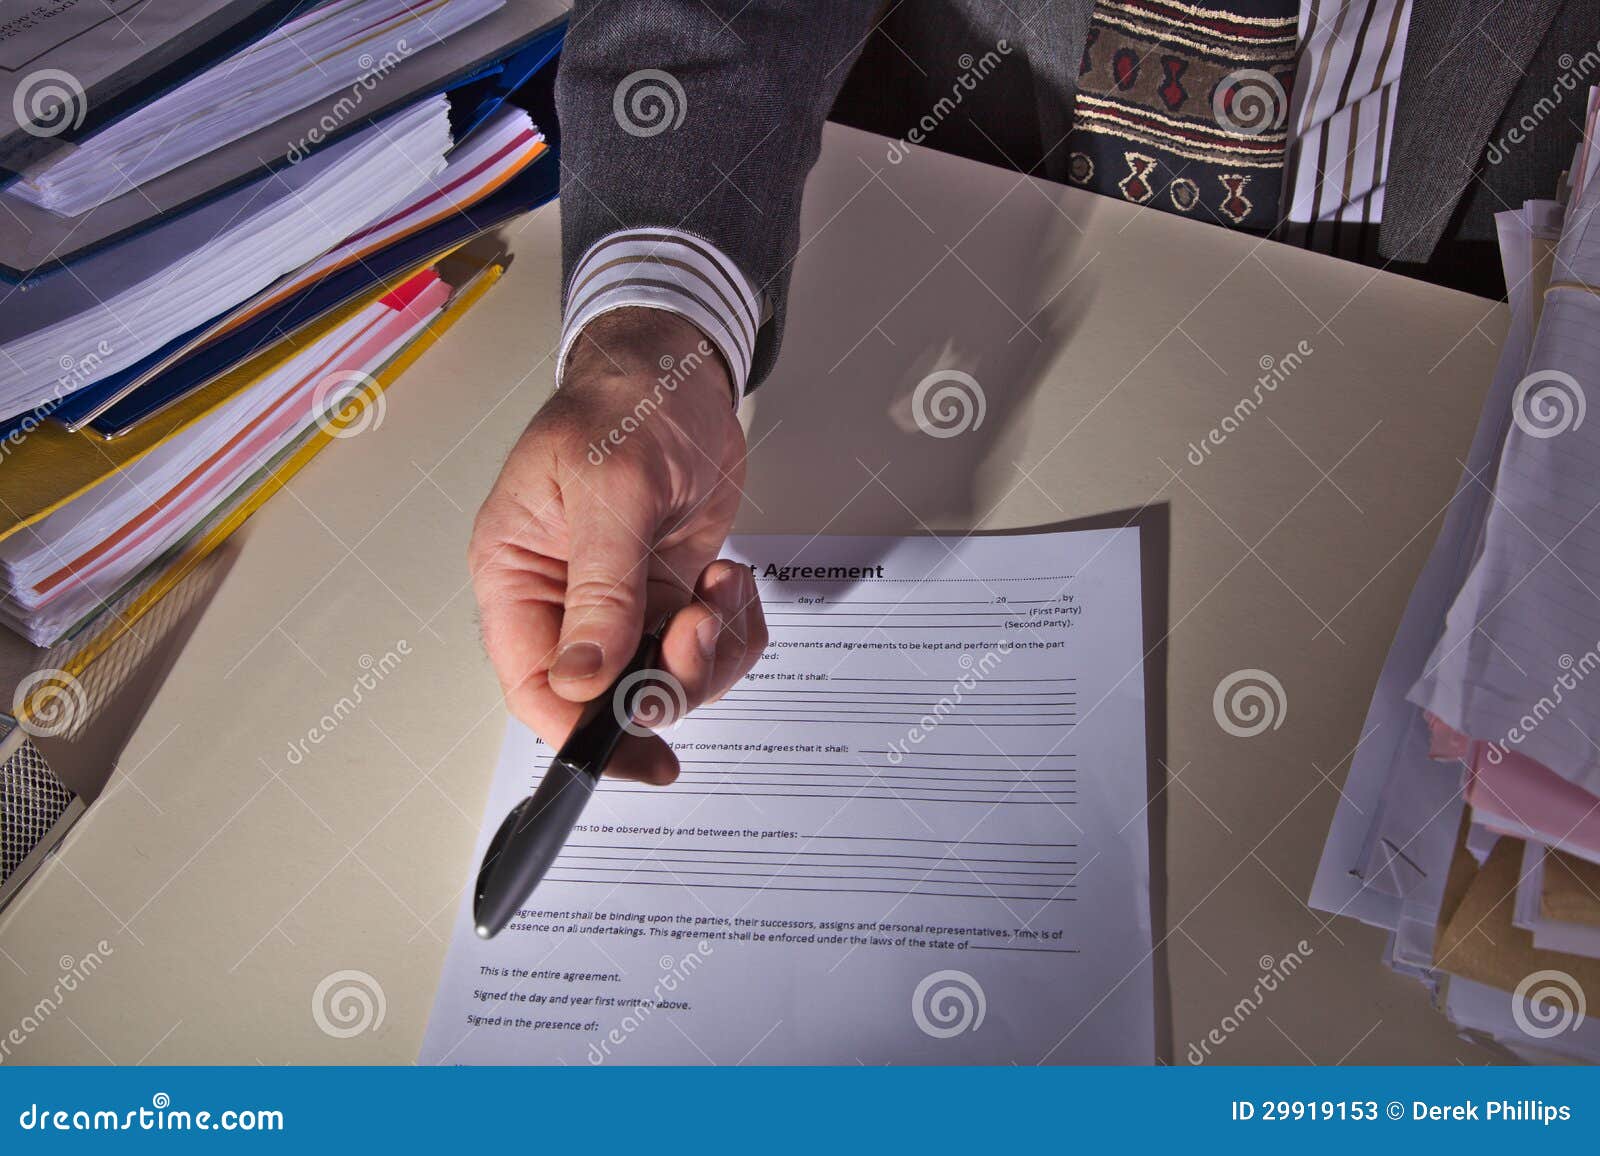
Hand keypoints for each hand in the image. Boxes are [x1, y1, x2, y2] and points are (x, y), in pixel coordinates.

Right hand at [469, 308, 767, 783]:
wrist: (678, 368)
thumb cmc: (624, 404)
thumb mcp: (612, 492)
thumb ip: (601, 589)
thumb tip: (582, 677)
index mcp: (518, 574)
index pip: (533, 683)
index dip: (580, 731)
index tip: (637, 753)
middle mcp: (565, 599)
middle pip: (608, 695)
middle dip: (667, 679)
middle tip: (699, 631)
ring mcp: (621, 601)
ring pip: (667, 678)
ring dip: (710, 652)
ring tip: (719, 590)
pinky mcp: (669, 593)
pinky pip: (707, 649)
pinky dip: (734, 628)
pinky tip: (729, 579)